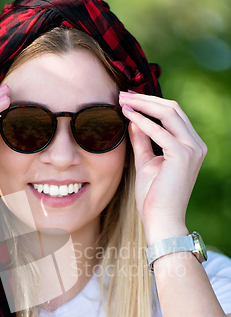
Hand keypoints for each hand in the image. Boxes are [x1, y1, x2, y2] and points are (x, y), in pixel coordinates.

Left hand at [119, 92, 206, 244]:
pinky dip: (143, 120)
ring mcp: (192, 149)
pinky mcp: (182, 155)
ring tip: (122, 100)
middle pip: (172, 108)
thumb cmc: (154, 197)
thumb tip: (134, 120)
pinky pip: (160, 130)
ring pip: (169, 112)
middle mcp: (196, 145)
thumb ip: (142, 141)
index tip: (128, 99)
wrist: (162, 220)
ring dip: (143, 104)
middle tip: (122, 94)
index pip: (173, 115)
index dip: (150, 103)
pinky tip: (127, 115)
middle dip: (146, 98)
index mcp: (191, 146)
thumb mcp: (147, 163)